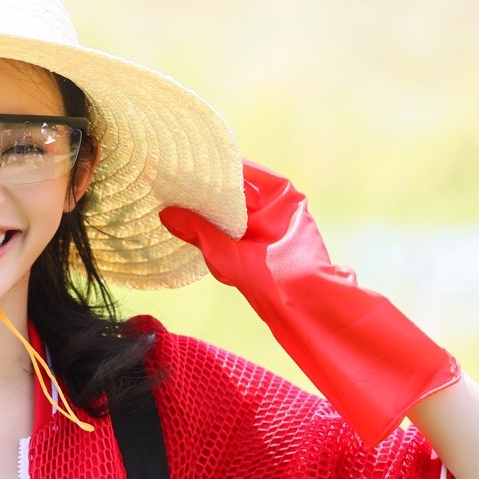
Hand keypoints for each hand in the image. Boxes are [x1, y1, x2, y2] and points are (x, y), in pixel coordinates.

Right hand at [161, 161, 459, 446]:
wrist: (311, 316)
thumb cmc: (281, 281)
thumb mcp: (232, 256)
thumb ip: (199, 233)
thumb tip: (166, 214)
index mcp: (282, 195)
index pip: (240, 169)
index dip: (212, 166)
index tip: (183, 162)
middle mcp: (279, 207)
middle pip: (235, 191)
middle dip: (206, 190)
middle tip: (171, 184)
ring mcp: (272, 229)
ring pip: (232, 213)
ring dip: (208, 213)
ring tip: (173, 203)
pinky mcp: (264, 250)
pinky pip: (234, 233)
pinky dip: (215, 231)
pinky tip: (189, 229)